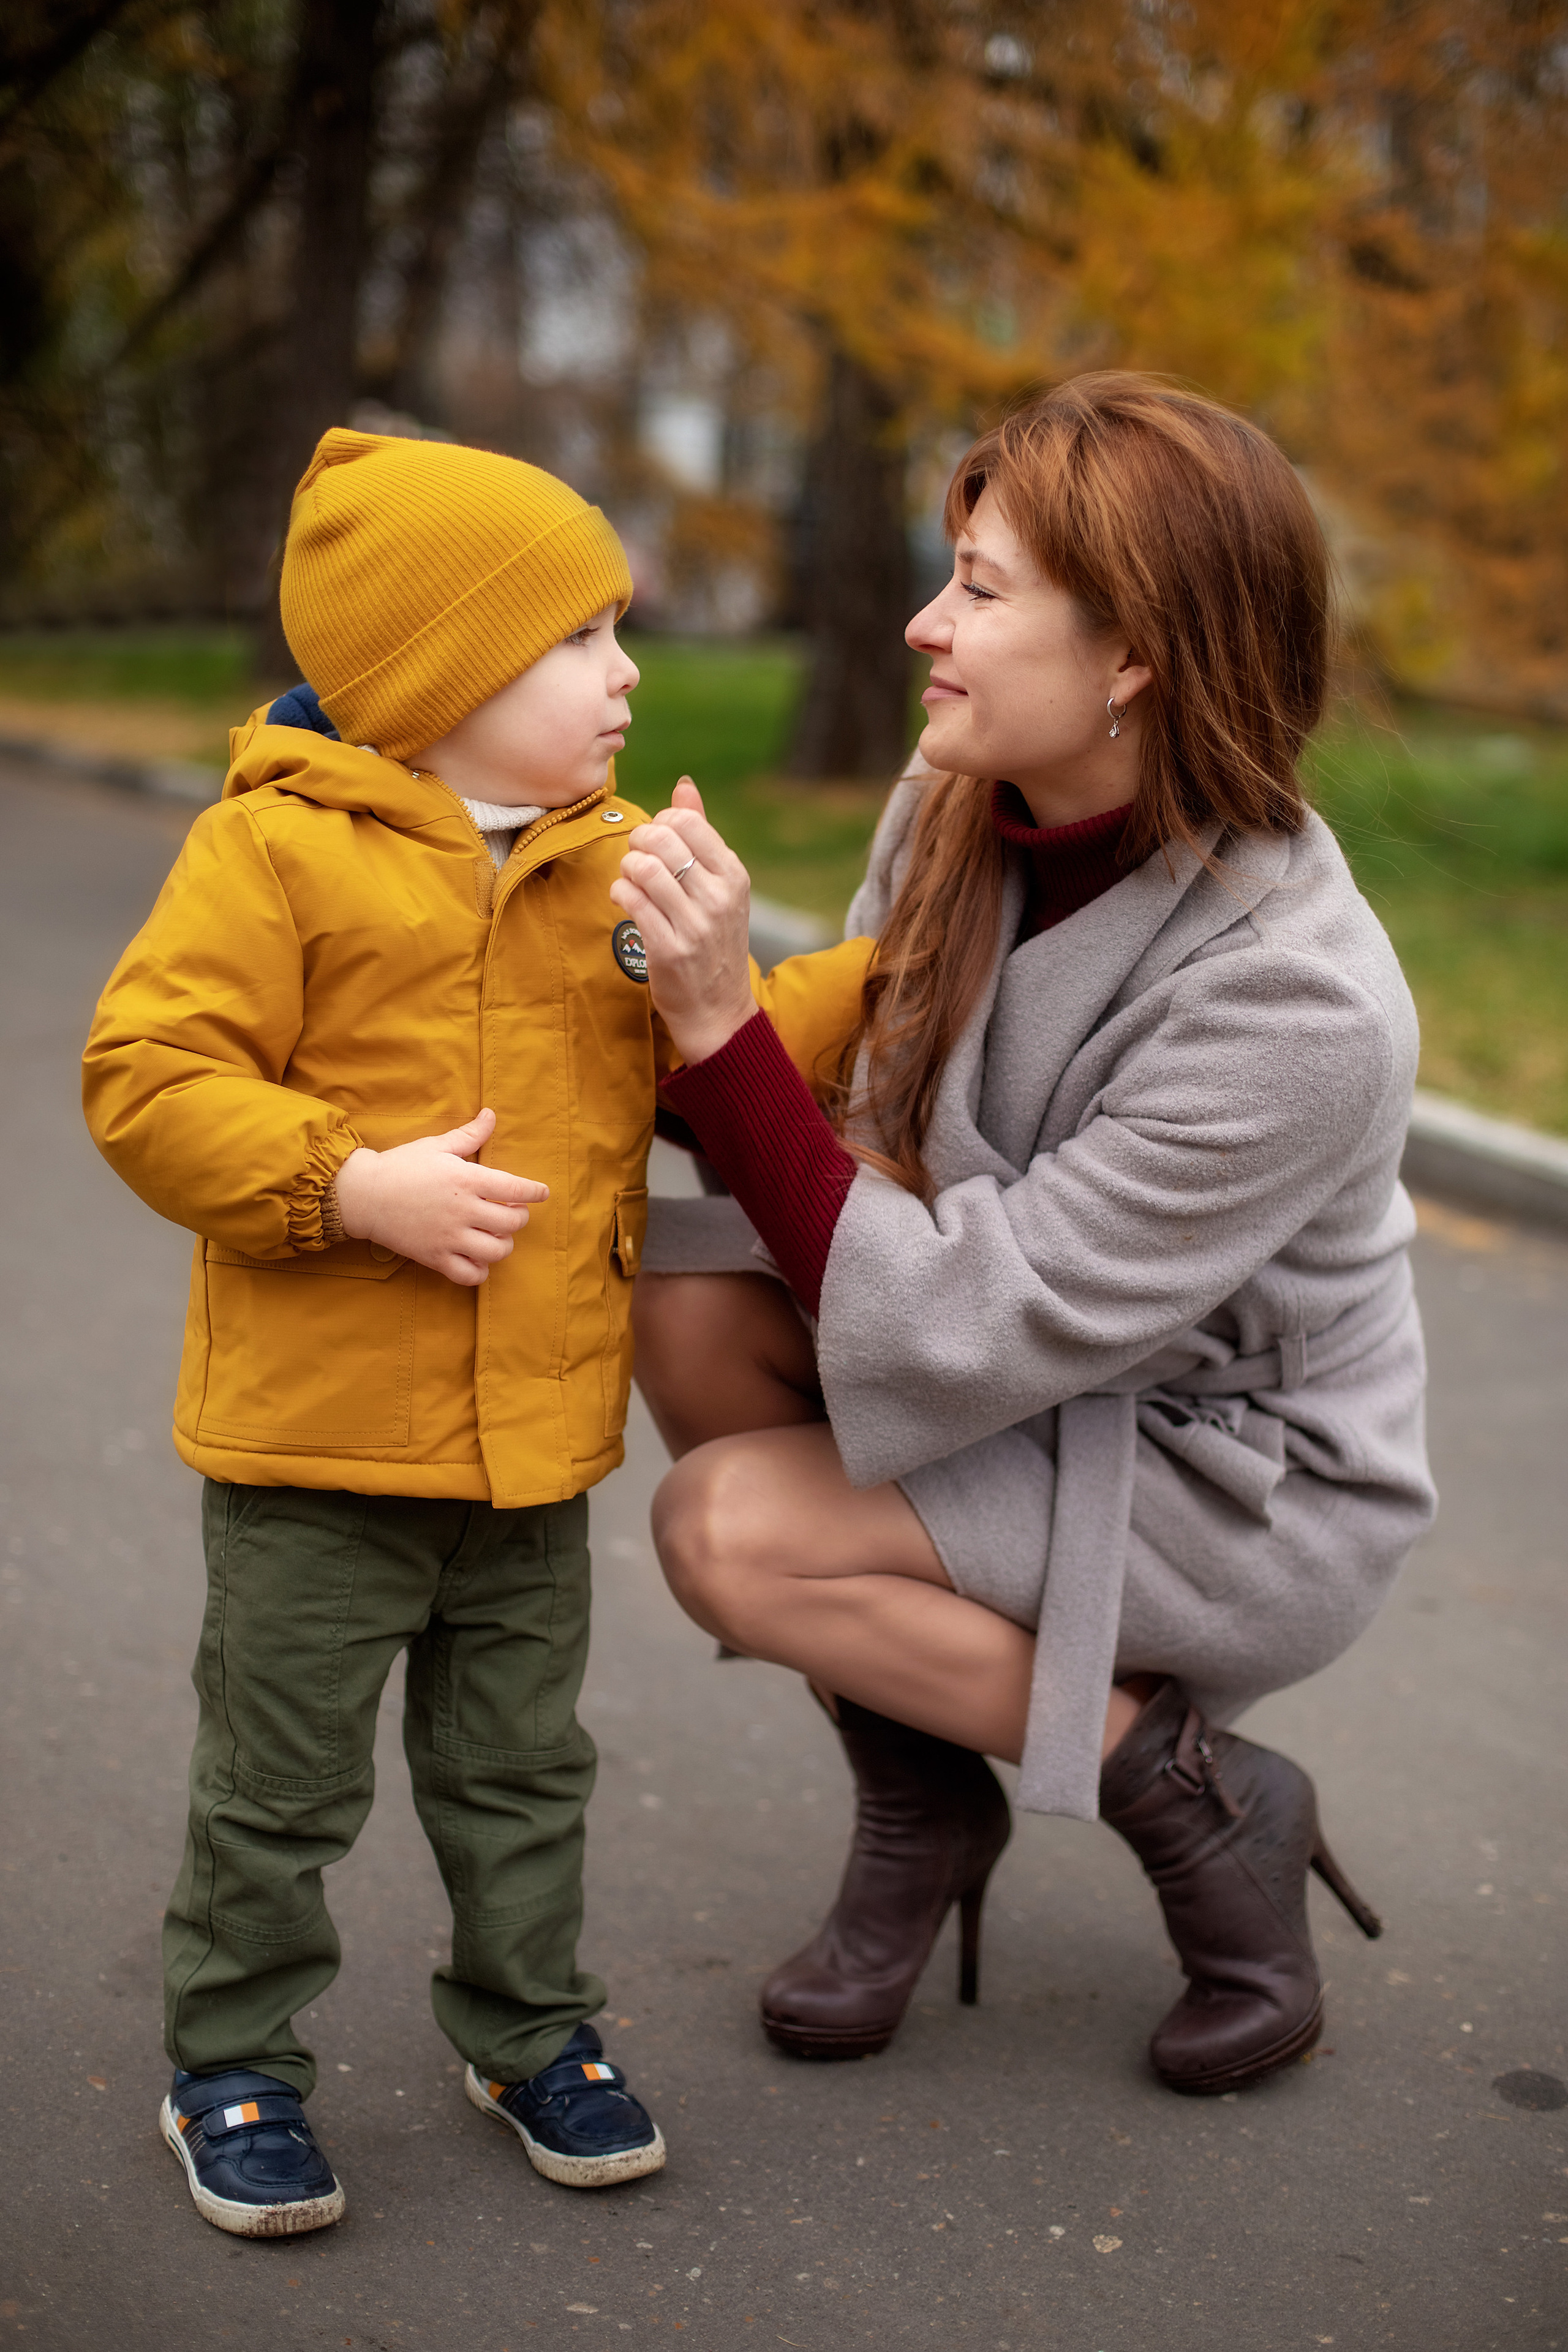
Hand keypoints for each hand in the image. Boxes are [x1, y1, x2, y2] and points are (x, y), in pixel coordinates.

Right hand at [333, 1107, 546, 1286]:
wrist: (364, 1194)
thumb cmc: (402, 1166)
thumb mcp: (437, 1145)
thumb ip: (470, 1135)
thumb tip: (492, 1114)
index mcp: (466, 1179)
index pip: (515, 1188)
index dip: (534, 1192)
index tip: (542, 1193)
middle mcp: (462, 1210)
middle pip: (512, 1223)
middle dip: (519, 1217)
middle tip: (512, 1211)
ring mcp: (449, 1237)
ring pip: (497, 1251)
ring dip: (504, 1244)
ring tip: (496, 1235)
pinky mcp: (434, 1257)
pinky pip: (469, 1275)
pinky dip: (480, 1271)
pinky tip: (477, 1258)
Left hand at [609, 778, 756, 1064]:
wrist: (719, 1011)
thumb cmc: (714, 943)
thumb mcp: (720, 888)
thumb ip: (701, 835)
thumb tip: (684, 787)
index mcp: (734, 875)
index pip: (688, 823)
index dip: (660, 824)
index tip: (655, 843)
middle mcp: (718, 897)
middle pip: (662, 840)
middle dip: (638, 843)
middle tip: (637, 860)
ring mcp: (695, 924)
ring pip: (643, 868)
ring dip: (626, 869)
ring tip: (631, 881)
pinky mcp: (669, 949)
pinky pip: (631, 900)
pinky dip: (619, 893)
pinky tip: (624, 900)